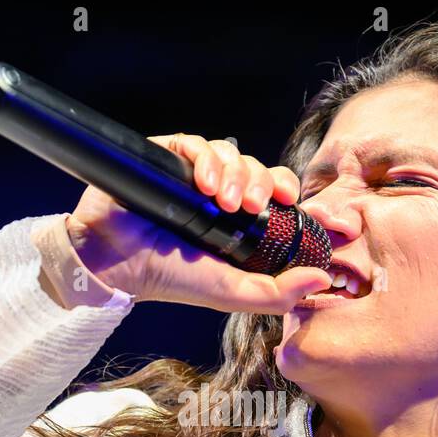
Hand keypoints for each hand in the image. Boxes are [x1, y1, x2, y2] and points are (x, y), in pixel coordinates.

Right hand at [64, 133, 331, 312]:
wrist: (116, 263)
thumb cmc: (171, 278)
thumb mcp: (230, 293)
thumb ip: (276, 293)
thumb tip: (322, 279)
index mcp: (236, 221)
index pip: (273, 191)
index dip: (284, 188)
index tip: (290, 198)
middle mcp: (216, 193)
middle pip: (255, 169)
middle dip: (259, 181)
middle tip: (251, 204)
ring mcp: (191, 174)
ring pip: (229, 153)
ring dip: (233, 172)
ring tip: (222, 200)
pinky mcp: (167, 157)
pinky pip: (196, 143)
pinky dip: (205, 157)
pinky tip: (202, 183)